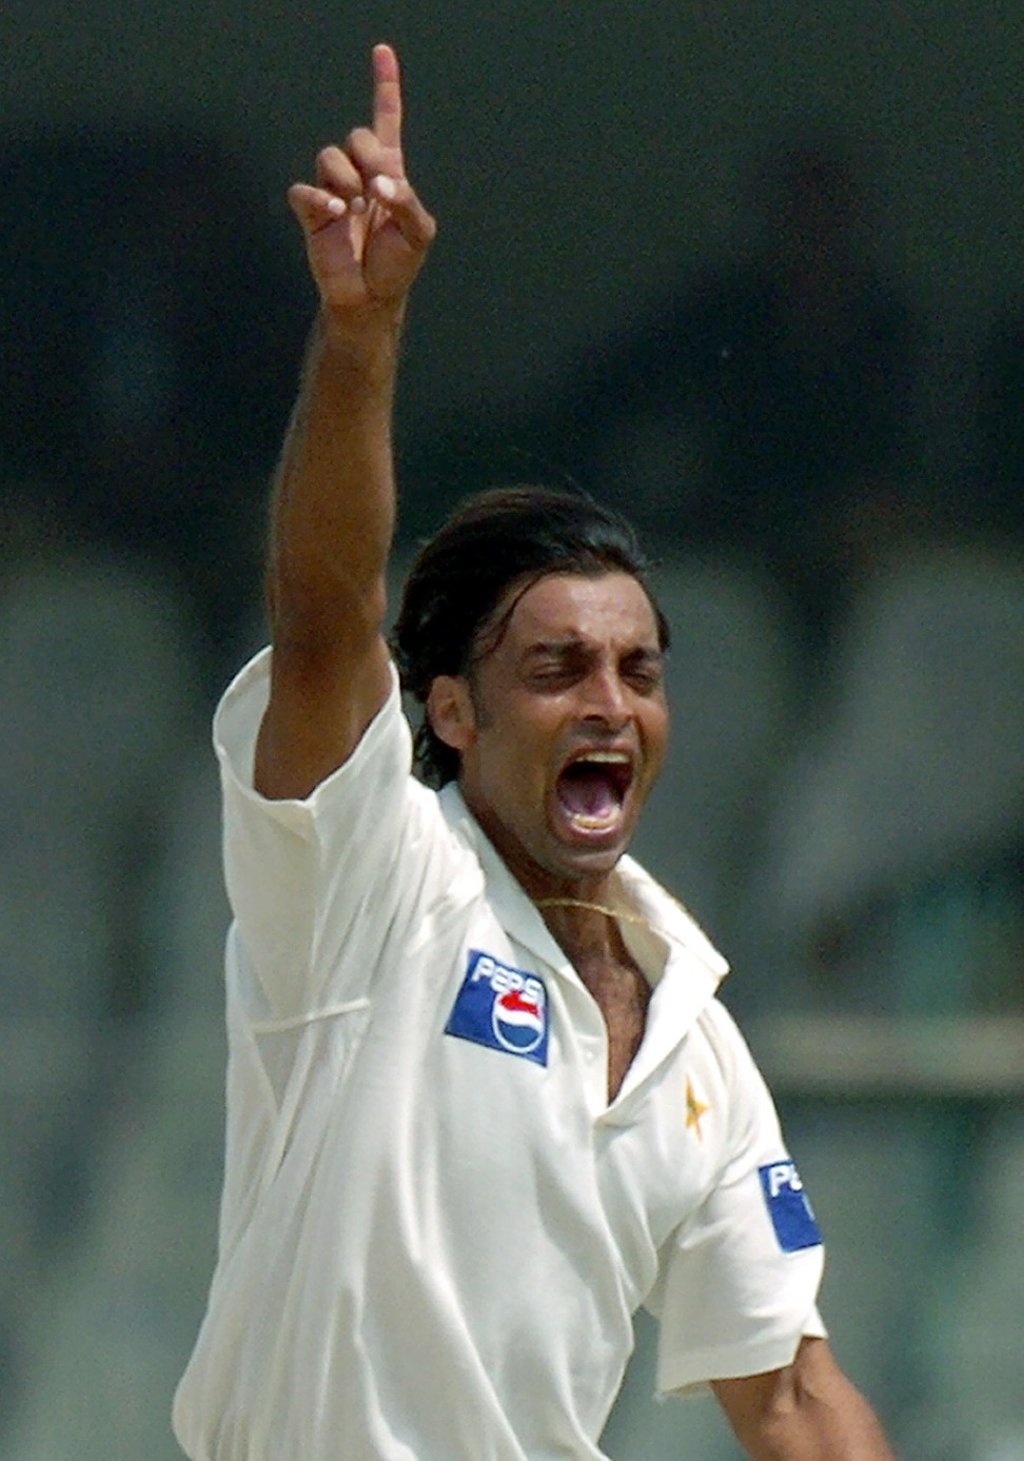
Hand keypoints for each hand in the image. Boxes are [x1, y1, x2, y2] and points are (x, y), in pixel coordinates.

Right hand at [288, 43, 435, 320]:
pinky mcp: (310, 210)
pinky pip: (304, 188)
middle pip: (356, 135)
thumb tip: (380, 184)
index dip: (385, 87)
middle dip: (368, 156)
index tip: (382, 51)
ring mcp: (332, 191)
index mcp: (389, 173)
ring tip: (354, 208)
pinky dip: (319, 198)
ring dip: (345, 179)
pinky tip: (335, 214)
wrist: (370, 298)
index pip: (386, 121)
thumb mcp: (419, 232)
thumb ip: (407, 200)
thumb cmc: (397, 265)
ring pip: (328, 156)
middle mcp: (359, 175)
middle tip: (377, 190)